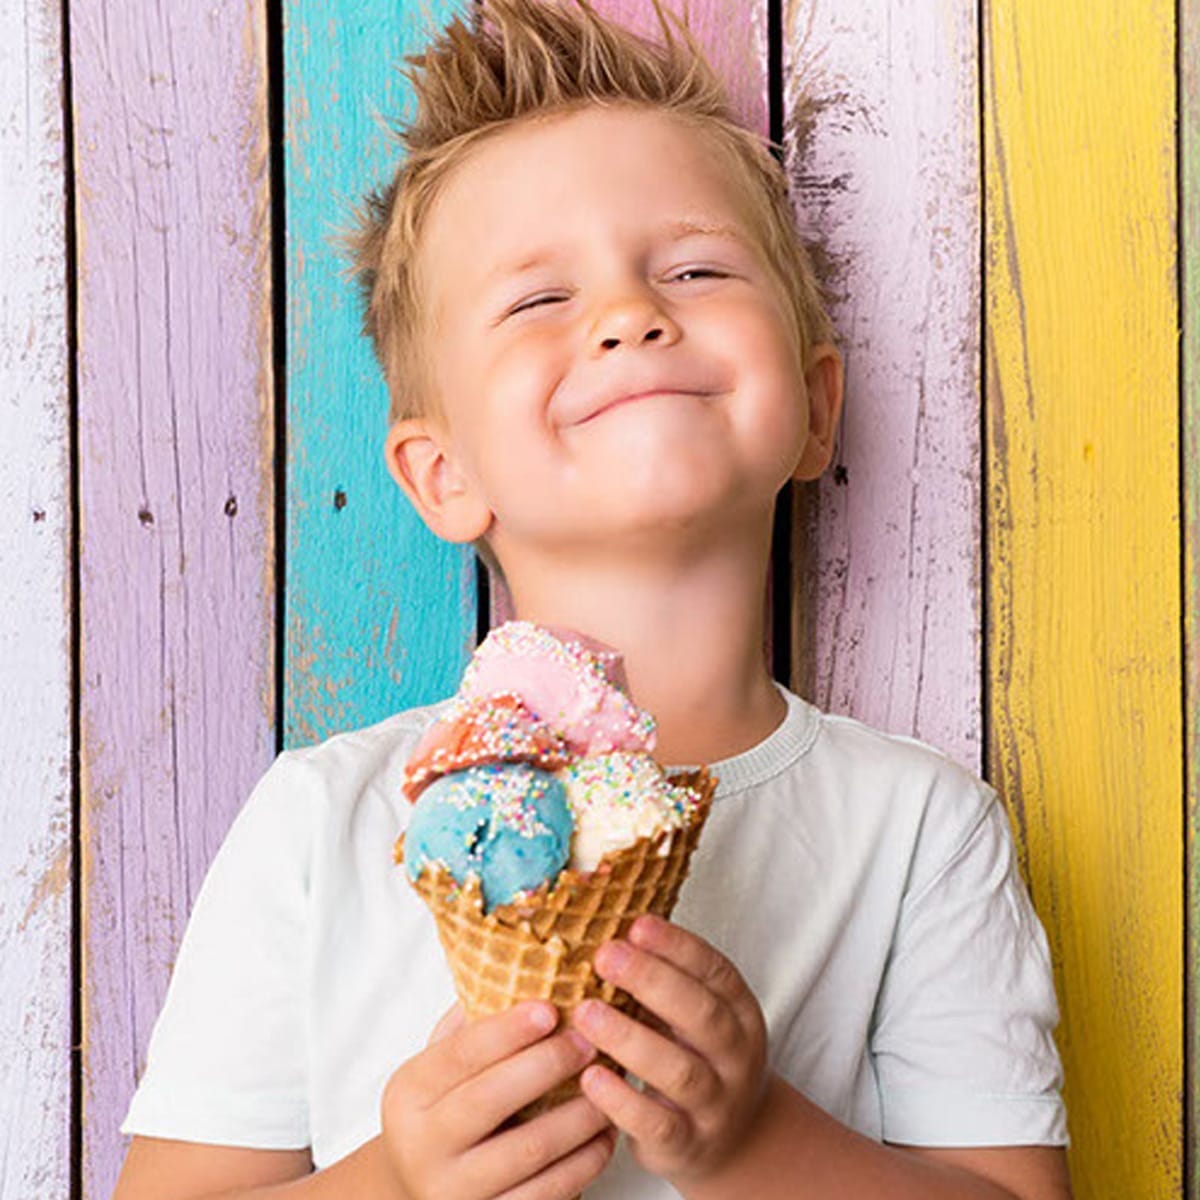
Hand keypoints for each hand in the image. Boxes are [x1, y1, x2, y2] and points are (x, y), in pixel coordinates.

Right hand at [380, 1000, 615, 1199]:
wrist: (417, 1189)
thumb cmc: (447, 1105)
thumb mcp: (442, 1061)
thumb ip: (474, 1017)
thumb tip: (528, 958)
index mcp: (409, 1091)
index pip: (461, 1053)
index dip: (507, 1030)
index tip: (550, 1006)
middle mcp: (423, 1144)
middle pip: (492, 1100)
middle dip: (548, 1065)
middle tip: (591, 1039)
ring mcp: (453, 1192)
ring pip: (528, 1151)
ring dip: (579, 1115)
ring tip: (612, 1083)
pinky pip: (545, 1196)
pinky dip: (583, 1163)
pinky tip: (606, 1134)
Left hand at [571, 916, 767, 1189]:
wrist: (732, 1140)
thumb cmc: (697, 1057)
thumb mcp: (695, 1016)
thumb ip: (662, 980)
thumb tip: (602, 928)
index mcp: (740, 1013)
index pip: (716, 971)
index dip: (678, 946)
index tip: (636, 924)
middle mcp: (735, 1056)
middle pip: (702, 1014)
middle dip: (652, 980)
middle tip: (605, 956)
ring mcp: (716, 1103)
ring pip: (680, 1071)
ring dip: (629, 1038)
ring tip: (586, 1012)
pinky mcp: (688, 1144)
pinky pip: (658, 1124)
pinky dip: (623, 1101)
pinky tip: (590, 1077)